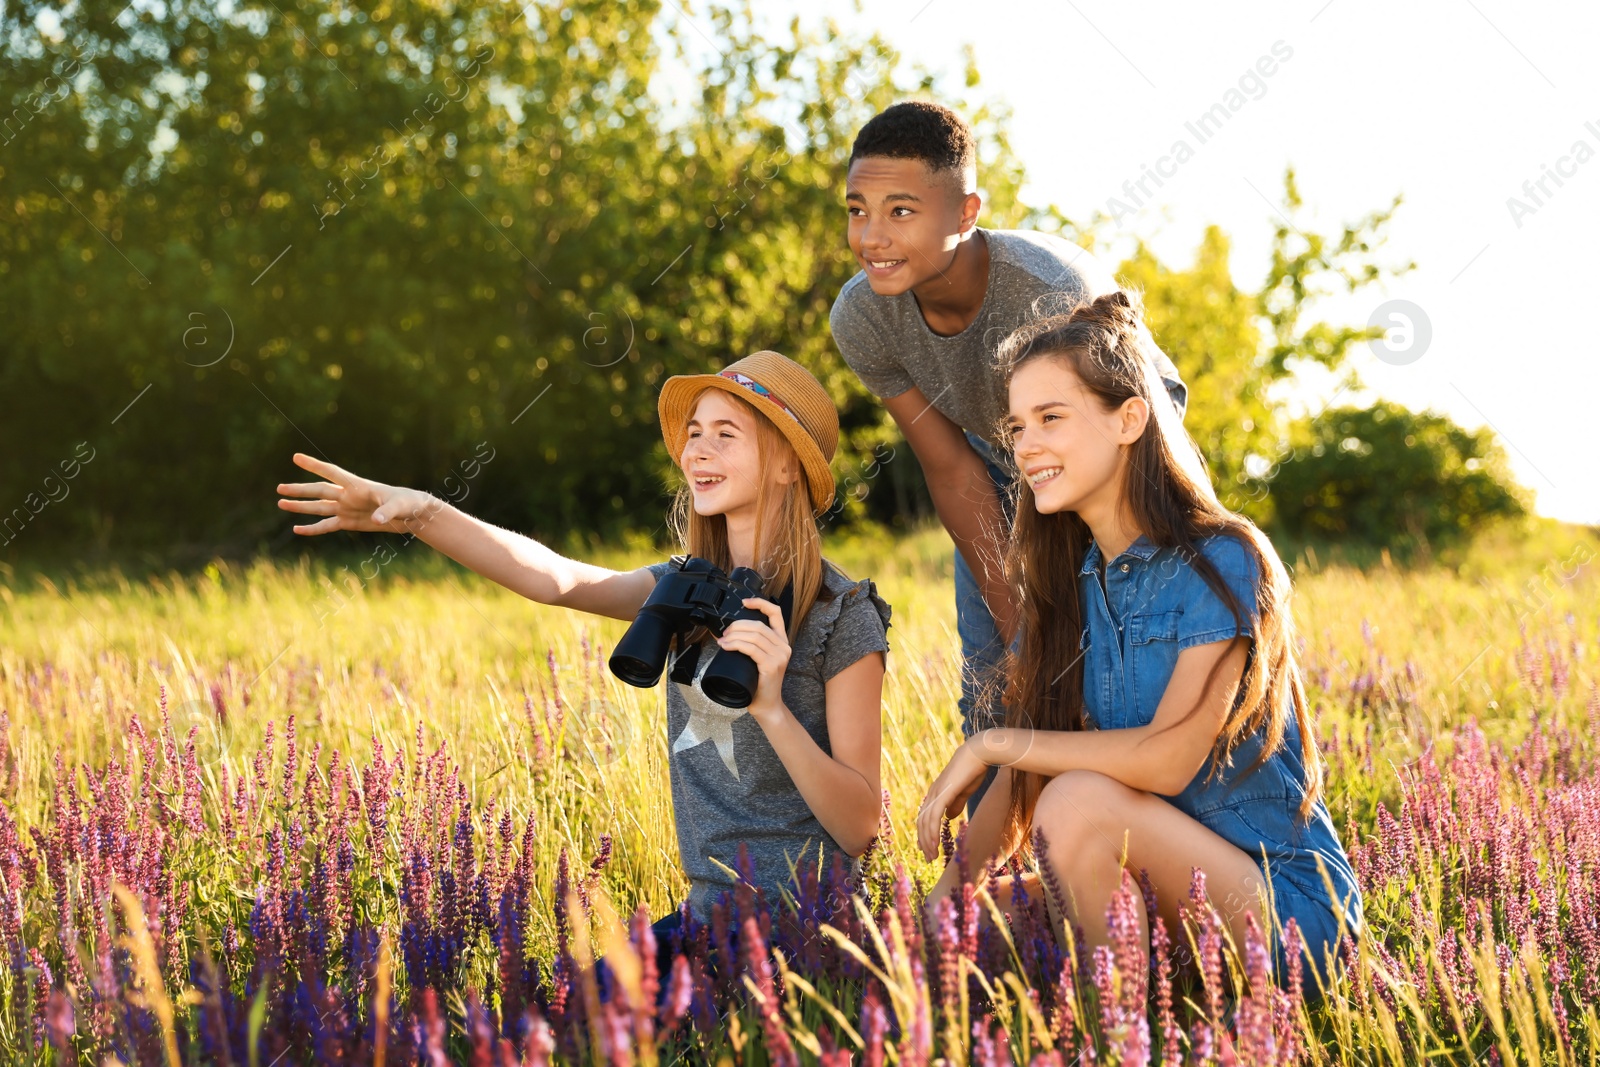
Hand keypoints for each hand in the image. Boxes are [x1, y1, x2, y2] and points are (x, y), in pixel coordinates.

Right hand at [277, 453, 441, 535]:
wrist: (412, 514)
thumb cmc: (407, 503)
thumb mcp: (398, 506)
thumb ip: (386, 511)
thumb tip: (377, 520)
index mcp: (357, 485)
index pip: (332, 473)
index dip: (314, 465)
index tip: (296, 457)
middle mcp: (348, 496)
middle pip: (319, 491)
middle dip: (300, 490)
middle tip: (279, 488)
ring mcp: (347, 509)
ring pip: (319, 507)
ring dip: (300, 506)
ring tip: (280, 503)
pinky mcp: (349, 522)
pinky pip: (327, 525)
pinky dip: (313, 529)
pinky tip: (297, 530)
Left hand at [715, 597, 790, 722]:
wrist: (766, 705)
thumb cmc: (758, 682)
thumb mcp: (757, 659)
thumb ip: (751, 645)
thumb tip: (726, 632)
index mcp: (782, 642)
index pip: (776, 614)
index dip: (760, 603)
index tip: (744, 602)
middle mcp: (784, 647)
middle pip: (758, 625)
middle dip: (737, 625)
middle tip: (724, 633)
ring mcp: (779, 656)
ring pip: (754, 636)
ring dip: (734, 636)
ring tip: (722, 641)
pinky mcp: (771, 666)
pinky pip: (751, 649)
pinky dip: (736, 644)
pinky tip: (726, 646)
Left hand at [916, 737, 988, 860]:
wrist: (979, 753)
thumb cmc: (974, 770)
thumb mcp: (964, 791)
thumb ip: (955, 804)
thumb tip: (949, 818)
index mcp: (936, 793)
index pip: (925, 817)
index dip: (925, 833)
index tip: (928, 848)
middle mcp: (932, 793)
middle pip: (922, 822)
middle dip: (924, 842)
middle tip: (929, 858)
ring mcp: (936, 793)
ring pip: (925, 822)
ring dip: (927, 841)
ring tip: (931, 856)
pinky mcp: (943, 793)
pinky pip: (933, 817)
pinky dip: (932, 832)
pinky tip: (934, 844)